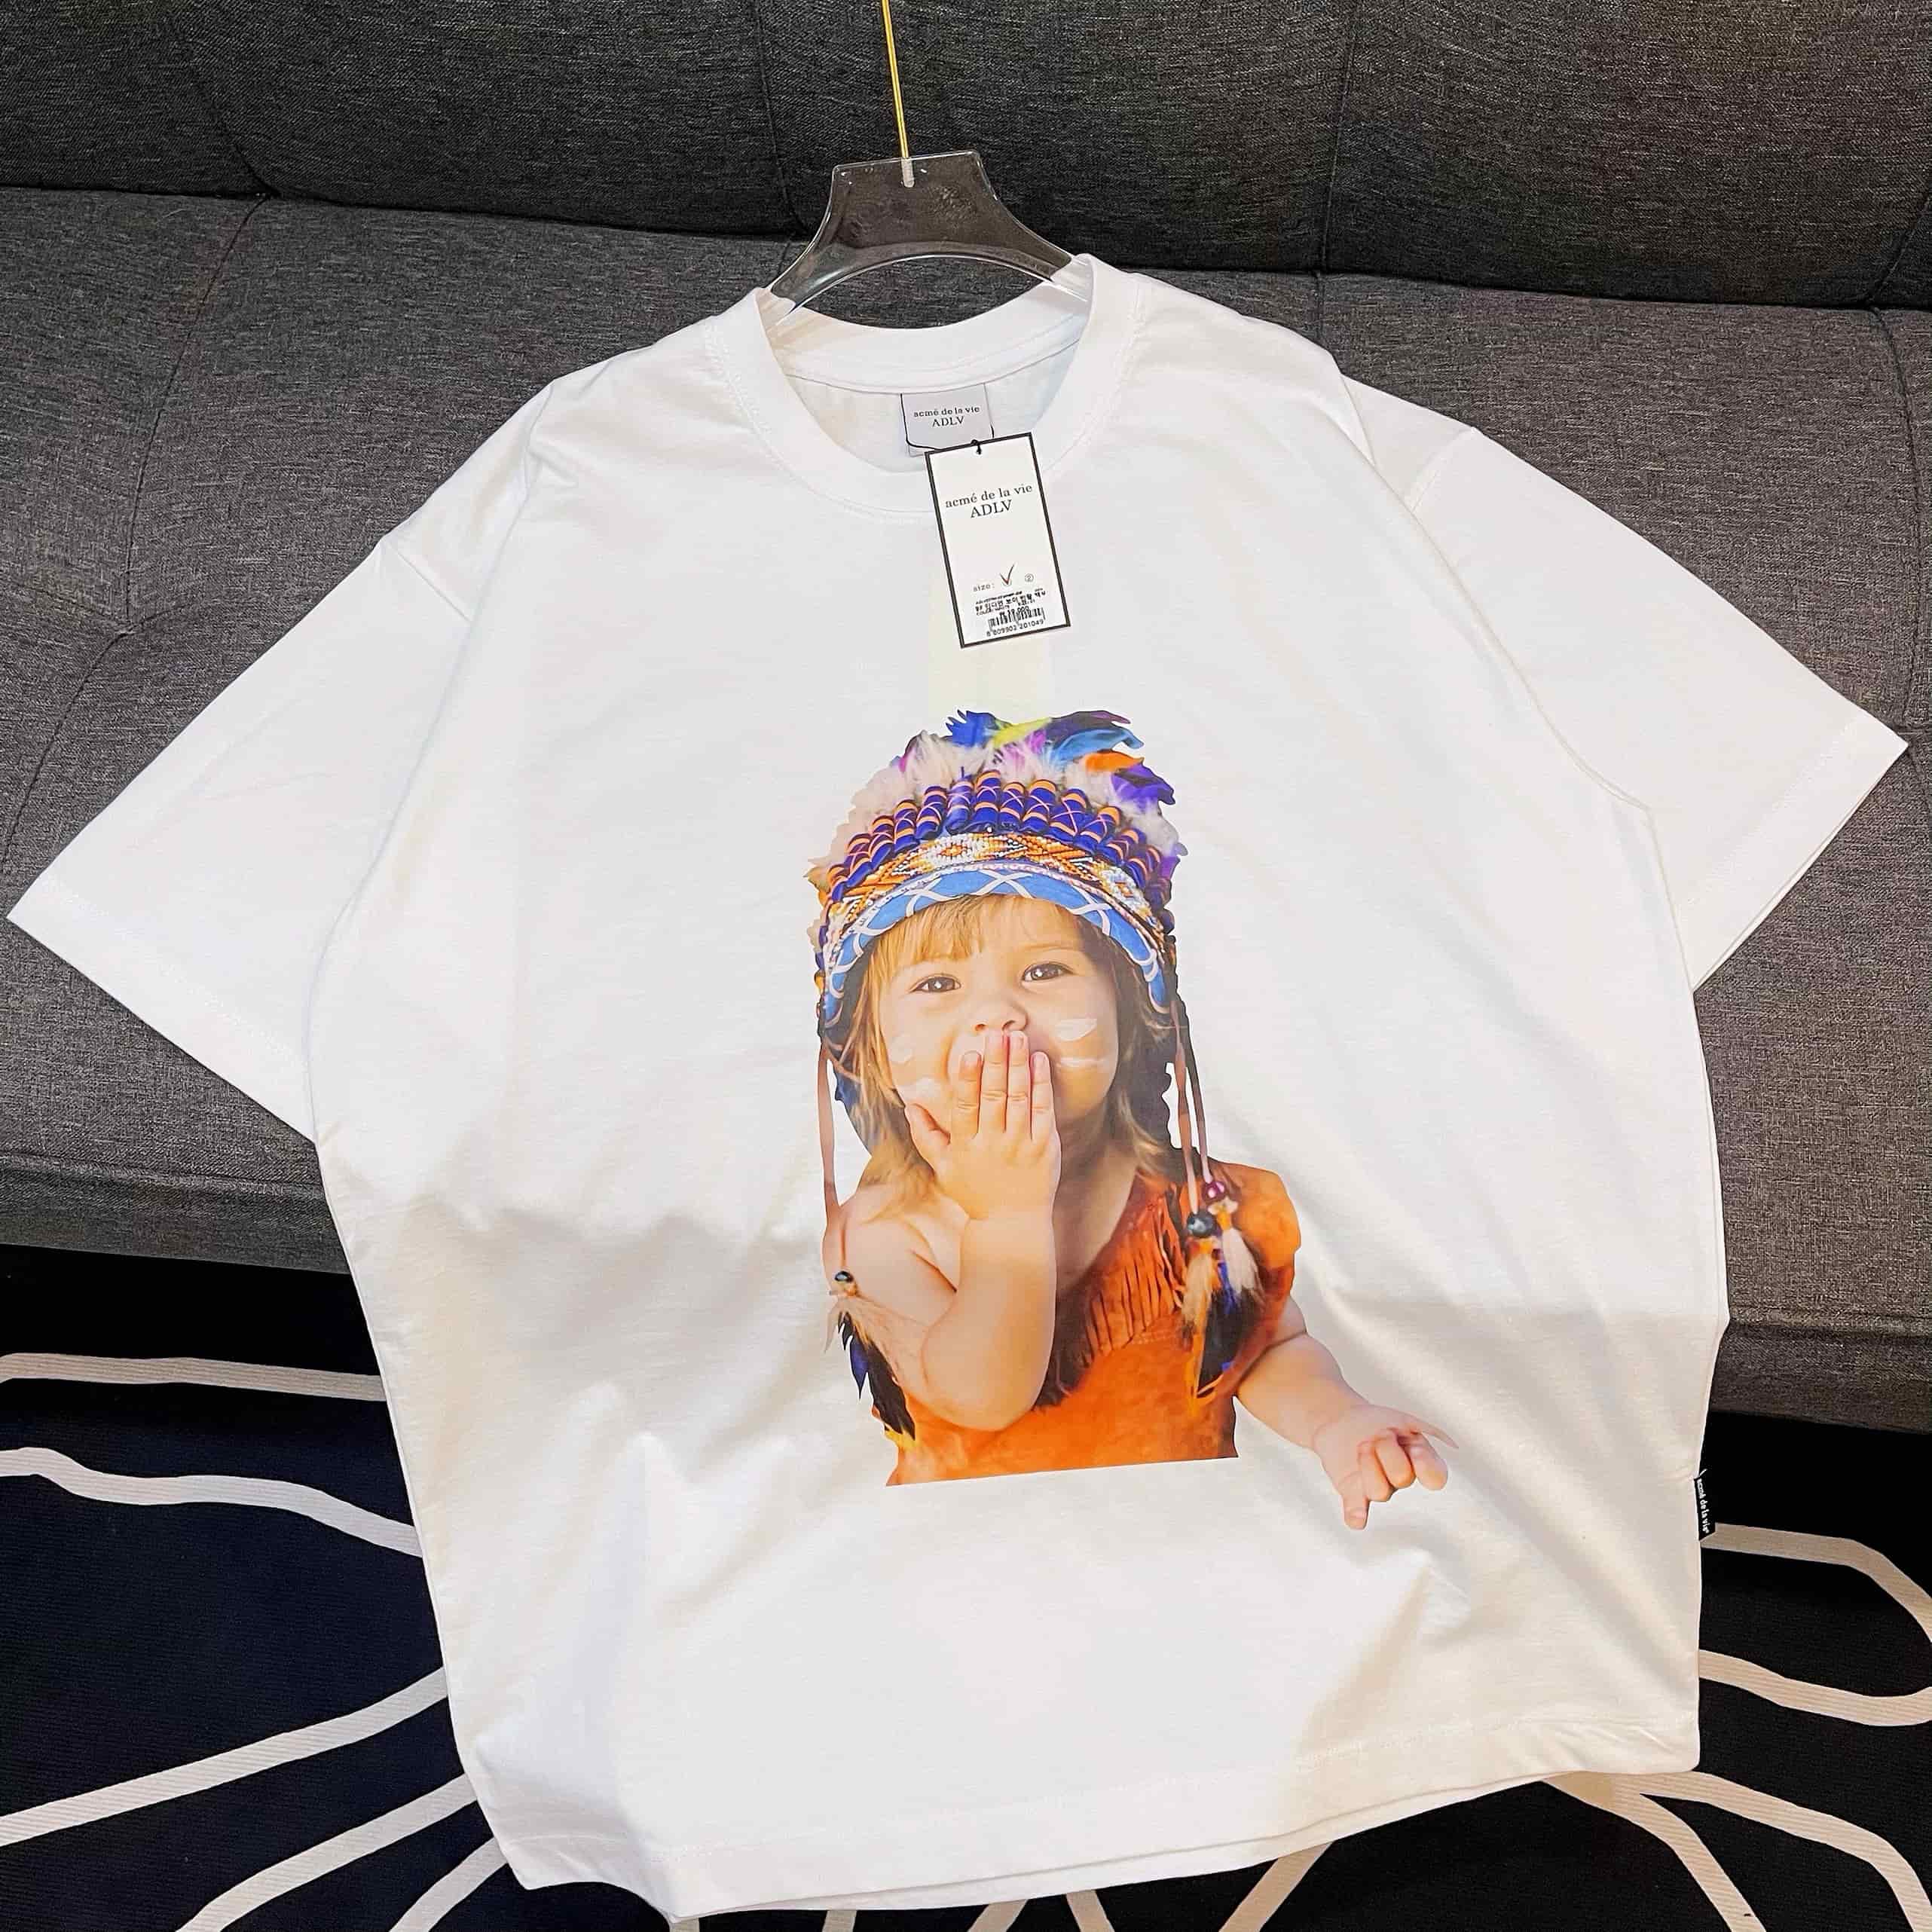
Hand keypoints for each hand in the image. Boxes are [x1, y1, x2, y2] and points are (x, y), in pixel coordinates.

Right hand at [902, 1029, 1060, 1222]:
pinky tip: (1039, 1062)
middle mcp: (993, 1143)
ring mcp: (1021, 1145)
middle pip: (994, 1097)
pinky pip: (1044, 1112)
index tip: (970, 1054)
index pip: (965, 1107)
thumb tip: (909, 1106)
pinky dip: (1042, 1085)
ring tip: (1018, 1038)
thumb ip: (925, 1136)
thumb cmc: (975, 1193)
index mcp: (966, 1145)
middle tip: (997, 1034)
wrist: (1011, 1224)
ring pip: (1020, 1099)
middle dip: (996, 1063)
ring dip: (1019, 1066)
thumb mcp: (944, 1168)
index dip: (967, 1080)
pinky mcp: (1045, 1148)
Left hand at [1311, 1404, 1456, 1530]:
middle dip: (1387, 1450)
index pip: (1436, 1478)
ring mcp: (1378, 1489)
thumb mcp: (1400, 1419)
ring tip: (1363, 1446)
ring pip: (1380, 1492)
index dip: (1427, 1467)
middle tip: (1380, 1434)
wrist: (1339, 1418)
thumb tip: (1452, 1445)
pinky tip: (1357, 1517)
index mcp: (1418, 1461)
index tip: (1414, 1449)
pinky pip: (1357, 1516)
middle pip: (1402, 1478)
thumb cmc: (1375, 1421)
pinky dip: (1357, 1516)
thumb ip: (1424, 1429)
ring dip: (1367, 1463)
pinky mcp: (1353, 1495)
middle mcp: (1401, 1480)